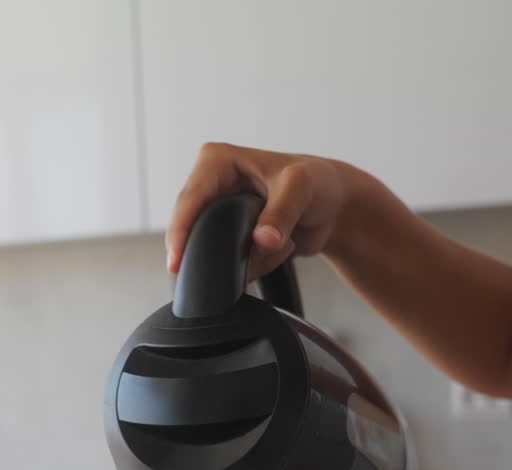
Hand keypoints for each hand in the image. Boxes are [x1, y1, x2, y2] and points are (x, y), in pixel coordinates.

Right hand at [166, 143, 346, 278]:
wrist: (334, 208)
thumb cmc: (317, 182)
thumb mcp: (301, 188)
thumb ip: (281, 213)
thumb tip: (262, 239)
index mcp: (217, 161)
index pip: (189, 198)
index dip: (180, 231)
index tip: (177, 260)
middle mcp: (213, 187)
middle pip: (193, 230)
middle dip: (218, 250)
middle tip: (251, 256)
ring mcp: (221, 216)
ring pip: (213, 253)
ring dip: (249, 259)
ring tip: (280, 244)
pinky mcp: (231, 238)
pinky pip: (232, 265)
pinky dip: (257, 266)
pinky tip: (278, 250)